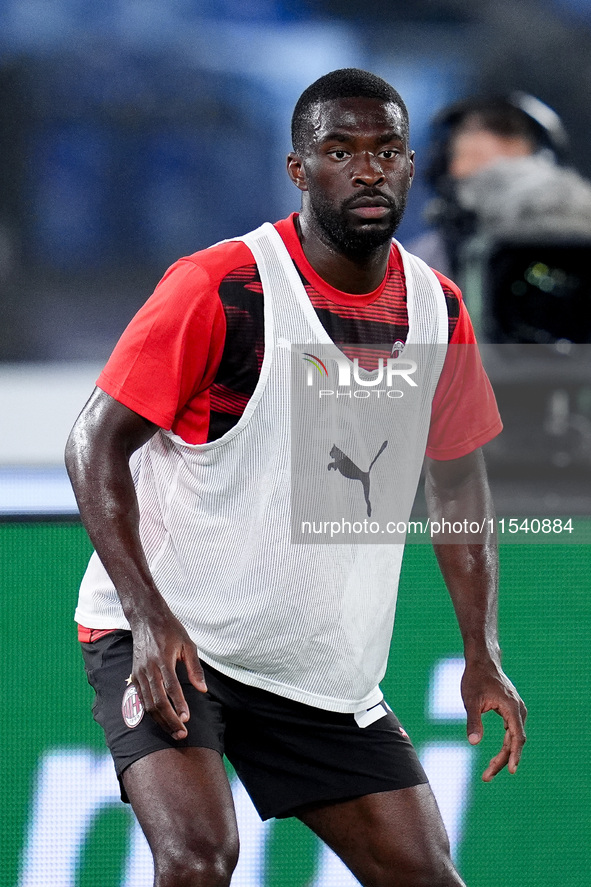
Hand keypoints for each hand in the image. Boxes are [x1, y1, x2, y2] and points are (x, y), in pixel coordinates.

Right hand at [130, 610, 206, 740]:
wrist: (146, 617)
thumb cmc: (170, 629)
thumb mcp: (188, 644)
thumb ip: (194, 668)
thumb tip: (203, 689)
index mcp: (163, 659)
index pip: (171, 688)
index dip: (179, 705)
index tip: (187, 718)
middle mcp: (149, 668)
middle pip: (158, 701)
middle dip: (170, 720)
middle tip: (182, 733)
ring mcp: (139, 673)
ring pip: (148, 704)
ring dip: (160, 720)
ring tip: (174, 731)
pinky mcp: (134, 675)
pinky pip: (141, 699)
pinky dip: (150, 712)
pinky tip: (160, 720)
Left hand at [461, 659, 526, 780]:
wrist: (482, 661)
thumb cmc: (475, 679)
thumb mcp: (470, 700)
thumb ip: (473, 721)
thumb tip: (474, 743)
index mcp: (511, 708)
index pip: (517, 737)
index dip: (514, 755)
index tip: (510, 771)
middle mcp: (518, 710)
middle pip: (515, 741)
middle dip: (503, 760)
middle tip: (487, 777)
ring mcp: (517, 710)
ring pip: (514, 738)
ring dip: (504, 755)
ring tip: (489, 771)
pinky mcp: (512, 710)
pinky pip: (512, 732)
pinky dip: (505, 745)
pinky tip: (497, 757)